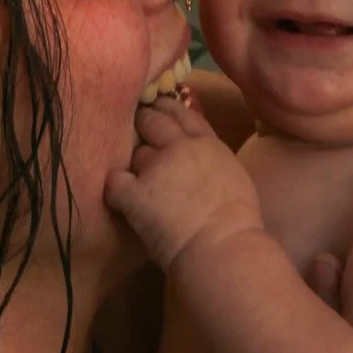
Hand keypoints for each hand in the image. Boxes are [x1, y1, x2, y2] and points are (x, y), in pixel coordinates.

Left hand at [104, 94, 262, 270]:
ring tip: (141, 185)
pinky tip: (121, 200)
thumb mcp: (234, 177)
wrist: (222, 246)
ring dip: (136, 167)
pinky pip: (115, 181)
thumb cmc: (237, 222)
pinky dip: (116, 190)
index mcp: (209, 144)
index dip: (168, 108)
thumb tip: (202, 161)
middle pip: (153, 120)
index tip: (158, 107)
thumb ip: (214, 161)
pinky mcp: (134, 192)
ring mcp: (155, 167)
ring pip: (136, 155)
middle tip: (137, 130)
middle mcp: (181, 147)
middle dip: (144, 122)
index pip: (184, 114)